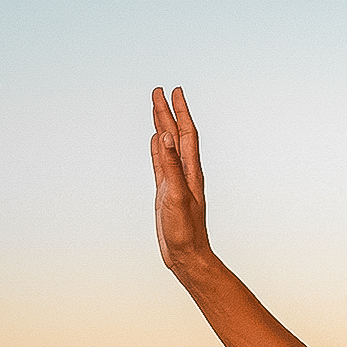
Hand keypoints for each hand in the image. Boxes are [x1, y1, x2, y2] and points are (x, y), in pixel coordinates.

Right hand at [150, 87, 208, 266]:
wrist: (187, 255)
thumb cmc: (185, 230)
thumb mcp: (177, 195)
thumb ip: (171, 165)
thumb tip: (167, 135)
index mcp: (190, 171)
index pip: (186, 134)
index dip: (181, 112)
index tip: (174, 91)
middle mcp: (185, 172)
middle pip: (176, 135)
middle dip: (168, 112)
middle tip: (159, 91)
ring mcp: (175, 181)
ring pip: (168, 146)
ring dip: (163, 126)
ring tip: (157, 109)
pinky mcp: (166, 191)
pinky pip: (161, 163)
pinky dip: (157, 148)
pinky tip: (156, 140)